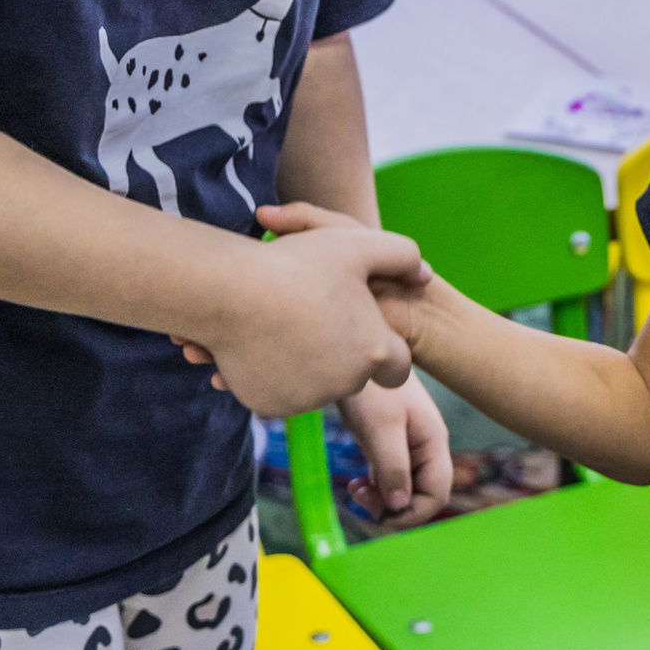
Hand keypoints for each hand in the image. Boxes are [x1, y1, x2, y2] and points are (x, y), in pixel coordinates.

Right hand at [186, 224, 428, 416]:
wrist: (226, 294)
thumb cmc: (295, 265)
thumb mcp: (357, 244)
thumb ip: (401, 256)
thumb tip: (423, 275)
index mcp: (373, 350)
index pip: (397, 366)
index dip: (384, 346)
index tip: (363, 329)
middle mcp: (345, 383)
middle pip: (353, 373)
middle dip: (340, 351)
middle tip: (313, 314)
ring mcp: (306, 399)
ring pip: (315, 383)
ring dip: (306, 362)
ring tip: (281, 323)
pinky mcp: (270, 405)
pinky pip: (279, 391)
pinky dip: (273, 373)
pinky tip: (260, 342)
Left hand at [339, 375, 452, 527]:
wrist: (355, 347)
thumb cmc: (371, 386)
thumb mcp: (381, 428)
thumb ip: (393, 467)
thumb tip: (399, 505)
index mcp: (433, 442)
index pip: (435, 494)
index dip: (411, 513)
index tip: (379, 514)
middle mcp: (426, 446)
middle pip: (421, 494)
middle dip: (394, 506)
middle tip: (360, 498)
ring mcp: (409, 443)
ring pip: (403, 487)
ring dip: (381, 498)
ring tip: (355, 490)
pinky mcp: (390, 440)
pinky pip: (390, 475)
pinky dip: (375, 485)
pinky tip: (356, 483)